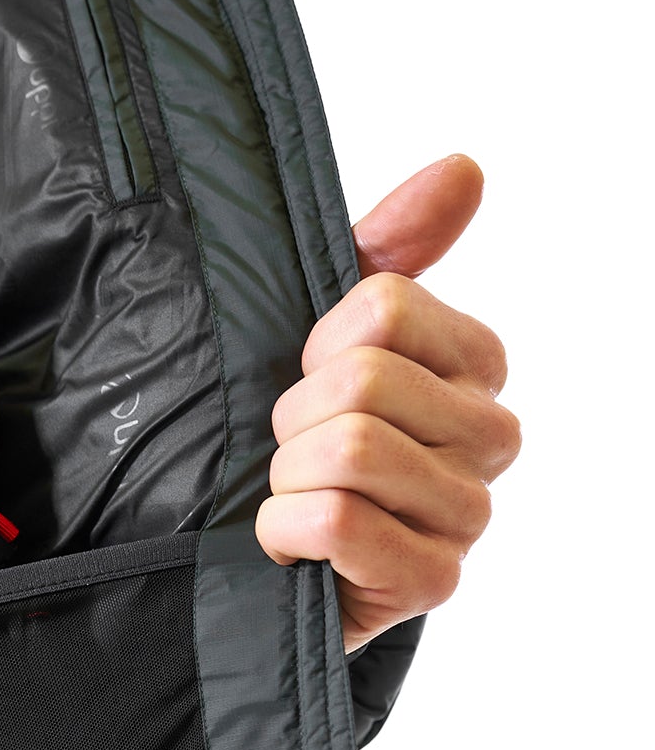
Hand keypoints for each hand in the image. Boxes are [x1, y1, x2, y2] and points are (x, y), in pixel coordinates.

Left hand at [256, 154, 520, 649]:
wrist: (260, 568)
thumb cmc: (298, 449)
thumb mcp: (323, 343)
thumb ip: (387, 255)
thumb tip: (462, 170)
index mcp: (474, 366)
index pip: (383, 310)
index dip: (314, 351)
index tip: (305, 388)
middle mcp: (490, 436)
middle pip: (362, 380)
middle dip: (293, 421)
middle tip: (290, 457)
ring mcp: (468, 514)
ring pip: (350, 449)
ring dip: (285, 479)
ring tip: (292, 501)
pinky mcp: (432, 579)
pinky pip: (337, 519)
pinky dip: (283, 530)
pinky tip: (291, 546)